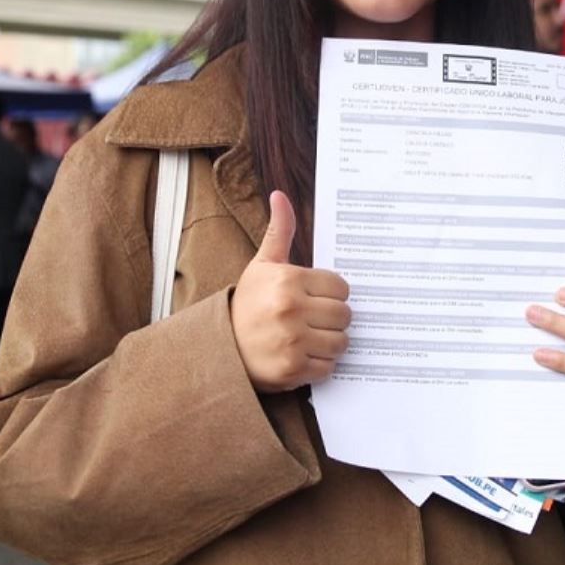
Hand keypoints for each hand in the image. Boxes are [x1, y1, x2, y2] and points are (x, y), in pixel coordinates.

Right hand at [229, 192, 350, 392]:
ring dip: (329, 343)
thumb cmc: (247, 303)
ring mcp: (292, 341)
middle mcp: (291, 309)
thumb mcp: (262, 265)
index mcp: (288, 281)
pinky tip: (301, 355)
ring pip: (341, 342)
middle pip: (344, 315)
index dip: (331, 294)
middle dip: (333, 319)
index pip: (341, 287)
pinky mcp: (293, 369)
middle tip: (314, 320)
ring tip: (309, 338)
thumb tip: (280, 194)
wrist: (219, 347)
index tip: (315, 299)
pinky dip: (319, 365)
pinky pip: (328, 367)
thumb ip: (279, 231)